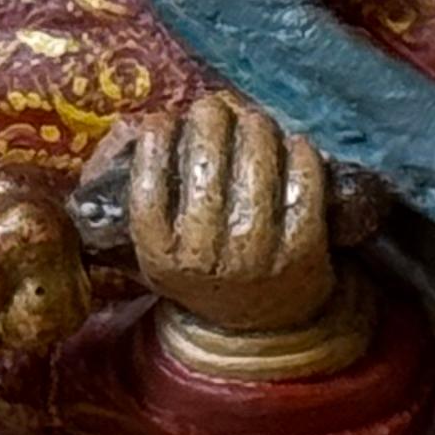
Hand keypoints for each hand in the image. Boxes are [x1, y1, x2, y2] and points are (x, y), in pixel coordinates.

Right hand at [124, 93, 335, 333]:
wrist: (260, 326)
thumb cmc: (201, 268)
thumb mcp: (157, 247)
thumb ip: (135, 191)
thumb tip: (131, 127)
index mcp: (160, 256)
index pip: (148, 188)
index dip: (154, 144)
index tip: (162, 122)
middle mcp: (205, 257)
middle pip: (205, 166)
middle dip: (209, 121)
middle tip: (214, 107)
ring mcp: (257, 254)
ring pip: (256, 166)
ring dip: (255, 127)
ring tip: (252, 118)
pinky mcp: (304, 250)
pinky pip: (303, 186)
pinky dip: (300, 155)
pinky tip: (292, 143)